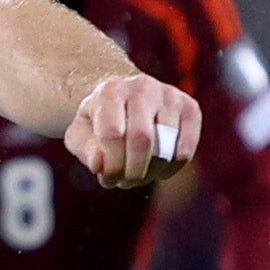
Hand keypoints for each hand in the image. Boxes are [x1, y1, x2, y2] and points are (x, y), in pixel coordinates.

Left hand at [66, 72, 202, 191]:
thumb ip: (84, 149)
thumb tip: (99, 164)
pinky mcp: (190, 107)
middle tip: (126, 182)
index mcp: (110, 91)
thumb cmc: (100, 121)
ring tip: (139, 175)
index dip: (111, 165)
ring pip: (166, 148)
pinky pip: (186, 150)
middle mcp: (142, 86)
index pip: (113, 133)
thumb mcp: (80, 134)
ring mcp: (169, 95)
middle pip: (142, 139)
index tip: (107, 177)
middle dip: (133, 172)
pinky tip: (159, 169)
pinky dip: (172, 168)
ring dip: (151, 173)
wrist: (126, 97)